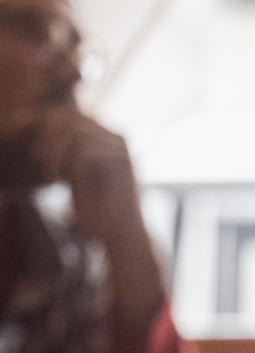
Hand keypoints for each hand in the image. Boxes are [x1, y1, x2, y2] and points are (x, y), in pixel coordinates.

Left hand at [27, 107, 137, 237]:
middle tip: (36, 157)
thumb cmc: (97, 211)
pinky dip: (66, 165)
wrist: (121, 236)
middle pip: (72, 118)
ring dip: (55, 152)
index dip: (47, 125)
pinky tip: (56, 181)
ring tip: (48, 173)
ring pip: (77, 132)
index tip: (32, 148)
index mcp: (106, 138)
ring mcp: (121, 148)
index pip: (72, 116)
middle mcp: (116, 138)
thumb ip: (64, 153)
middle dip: (48, 136)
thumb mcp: (74, 175)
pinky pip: (86, 152)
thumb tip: (42, 130)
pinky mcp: (122, 162)